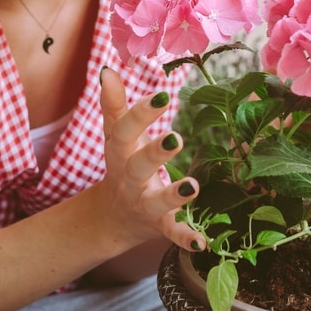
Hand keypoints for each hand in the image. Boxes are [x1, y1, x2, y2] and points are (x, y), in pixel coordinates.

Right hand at [95, 66, 203, 251]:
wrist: (112, 217)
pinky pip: (171, 232)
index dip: (141, 113)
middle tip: (176, 137)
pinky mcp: (159, 225)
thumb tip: (107, 69)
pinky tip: (203, 241)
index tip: (162, 96)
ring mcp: (143, 204)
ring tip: (192, 186)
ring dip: (173, 195)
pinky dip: (185, 237)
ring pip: (155, 201)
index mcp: (120, 153)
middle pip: (138, 166)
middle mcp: (130, 179)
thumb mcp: (116, 135)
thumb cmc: (122, 164)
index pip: (125, 131)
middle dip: (155, 152)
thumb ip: (113, 104)